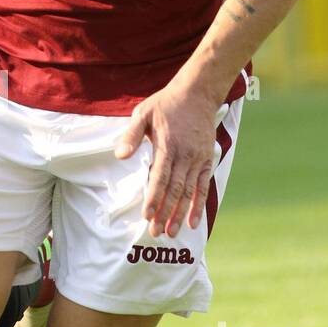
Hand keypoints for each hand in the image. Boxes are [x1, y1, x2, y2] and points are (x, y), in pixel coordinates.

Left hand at [114, 79, 222, 238]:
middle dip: (166, 213)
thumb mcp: (143, 113)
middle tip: (156, 233)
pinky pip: (203, 186)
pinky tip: (194, 223)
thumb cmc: (166, 104)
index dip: (154, 198)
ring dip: (180, 214)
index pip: (159, 177)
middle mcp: (185, 155)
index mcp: (168, 145)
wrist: (198, 93)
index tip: (147, 216)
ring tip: (172, 233)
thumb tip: (120, 155)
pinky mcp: (207, 160)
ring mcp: (198, 159)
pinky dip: (199, 205)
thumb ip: (131, 135)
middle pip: (175, 190)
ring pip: (189, 192)